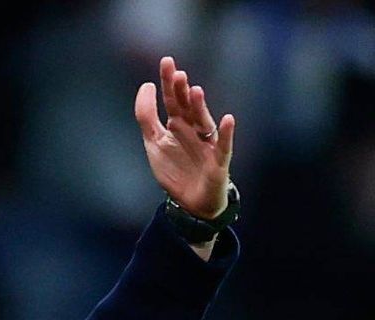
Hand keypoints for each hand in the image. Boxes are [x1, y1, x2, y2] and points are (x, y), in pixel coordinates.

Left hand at [133, 56, 234, 218]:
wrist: (189, 202)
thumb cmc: (175, 169)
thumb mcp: (154, 142)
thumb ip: (147, 116)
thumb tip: (146, 86)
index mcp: (178, 124)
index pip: (173, 100)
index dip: (169, 82)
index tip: (167, 62)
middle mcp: (194, 129)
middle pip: (188, 107)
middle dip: (182, 91)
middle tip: (178, 74)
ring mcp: (207, 144)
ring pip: (204, 122)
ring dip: (200, 107)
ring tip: (195, 91)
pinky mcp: (218, 161)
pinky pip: (224, 145)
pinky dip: (226, 133)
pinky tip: (228, 120)